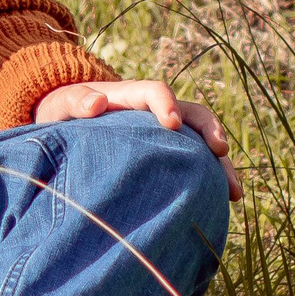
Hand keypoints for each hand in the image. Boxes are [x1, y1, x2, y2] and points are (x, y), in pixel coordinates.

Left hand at [34, 79, 243, 199]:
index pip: (155, 91)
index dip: (166, 104)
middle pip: (194, 114)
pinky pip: (196, 162)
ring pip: (203, 143)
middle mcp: (156, 111)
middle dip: (211, 131)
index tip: (171, 123)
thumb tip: (96, 103)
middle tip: (220, 151)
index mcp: (131, 96)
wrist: (66, 122)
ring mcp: (167, 133)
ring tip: (233, 193)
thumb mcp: (62, 104)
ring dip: (222, 164)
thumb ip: (75, 101)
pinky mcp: (170, 153)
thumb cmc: (64, 111)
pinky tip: (222, 204)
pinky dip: (211, 179)